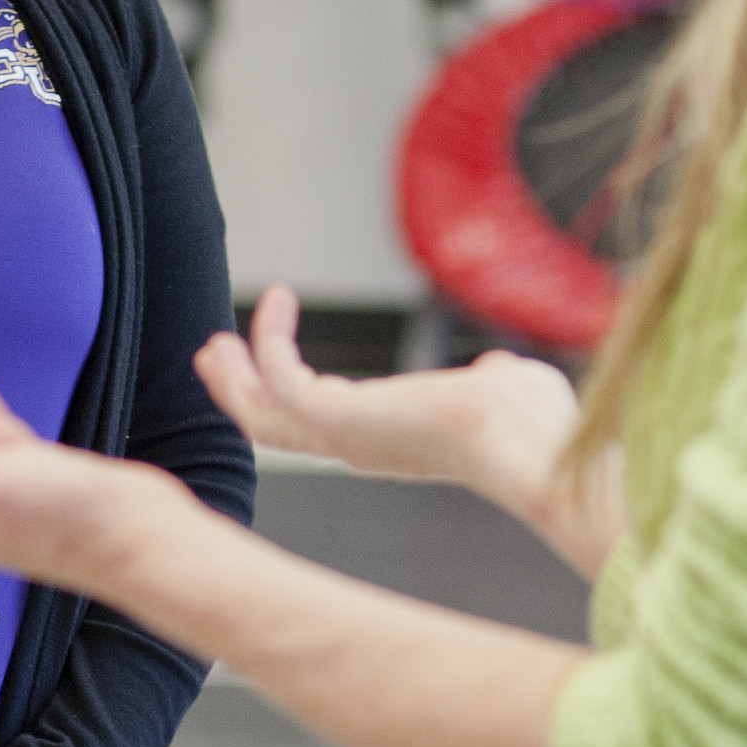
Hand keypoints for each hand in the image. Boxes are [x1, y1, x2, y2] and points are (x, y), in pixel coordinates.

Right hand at [197, 289, 621, 577]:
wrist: (528, 441)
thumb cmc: (531, 424)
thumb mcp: (496, 393)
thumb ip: (485, 381)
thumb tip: (495, 371)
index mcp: (386, 447)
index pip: (319, 431)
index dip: (287, 398)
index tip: (271, 363)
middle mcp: (355, 449)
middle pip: (271, 433)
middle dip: (239, 393)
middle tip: (214, 354)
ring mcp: (341, 438)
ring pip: (258, 419)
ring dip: (232, 380)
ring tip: (215, 343)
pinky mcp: (335, 416)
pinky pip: (279, 378)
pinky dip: (269, 339)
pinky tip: (279, 297)